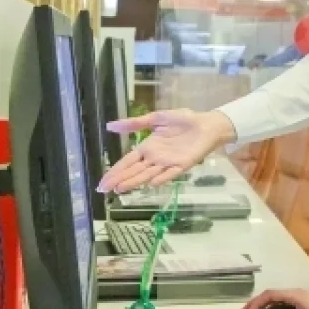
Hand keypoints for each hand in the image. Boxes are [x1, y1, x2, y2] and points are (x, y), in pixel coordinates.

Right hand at [97, 109, 235, 192]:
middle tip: (105, 190)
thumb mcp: (156, 119)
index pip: (127, 162)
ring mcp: (168, 163)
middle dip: (119, 180)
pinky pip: (171, 173)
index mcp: (148, 147)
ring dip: (135, 182)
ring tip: (120, 189)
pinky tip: (151, 183)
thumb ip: (135, 124)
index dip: (115, 172)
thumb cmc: (183, 121)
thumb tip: (110, 126)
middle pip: (134, 171)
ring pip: (148, 175)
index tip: (102, 183)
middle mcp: (155, 158)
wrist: (206, 124)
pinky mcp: (183, 165)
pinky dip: (162, 178)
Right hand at [239, 289, 308, 308]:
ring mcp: (295, 297)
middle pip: (269, 295)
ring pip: (273, 299)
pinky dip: (268, 308)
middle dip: (254, 304)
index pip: (270, 295)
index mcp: (293, 295)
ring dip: (260, 306)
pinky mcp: (298, 303)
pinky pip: (278, 303)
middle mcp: (292, 293)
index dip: (257, 304)